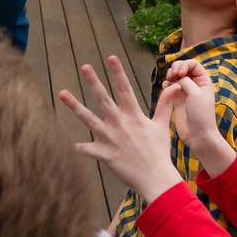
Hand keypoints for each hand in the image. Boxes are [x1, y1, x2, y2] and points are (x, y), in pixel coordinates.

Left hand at [58, 55, 183, 203]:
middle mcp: (120, 124)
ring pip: (89, 119)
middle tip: (85, 66)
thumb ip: (164, 105)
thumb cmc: (159, 152)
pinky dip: (76, 146)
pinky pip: (86, 149)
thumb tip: (174, 86)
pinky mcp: (105, 154)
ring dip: (75, 106)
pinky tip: (62, 141)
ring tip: (62, 93)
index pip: (125, 89)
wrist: (157, 179)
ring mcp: (111, 139)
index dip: (118, 72)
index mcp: (134, 115)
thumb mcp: (162, 126)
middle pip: (104, 99)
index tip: (111, 57)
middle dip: (94, 82)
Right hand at [162, 59, 234, 173]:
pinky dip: (166, 84)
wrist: (198, 135)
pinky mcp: (177, 99)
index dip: (185, 64)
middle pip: (183, 67)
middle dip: (176, 68)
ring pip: (175, 76)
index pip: (193, 64)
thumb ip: (186, 81)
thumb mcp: (196, 94)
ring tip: (169, 80)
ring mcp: (185, 92)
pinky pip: (169, 86)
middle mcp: (195, 85)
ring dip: (170, 75)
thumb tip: (176, 78)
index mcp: (203, 82)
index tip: (179, 72)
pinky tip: (166, 87)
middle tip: (172, 75)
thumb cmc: (201, 115)